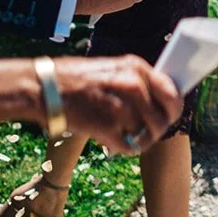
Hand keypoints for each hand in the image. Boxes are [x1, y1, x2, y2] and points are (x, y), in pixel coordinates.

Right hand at [53, 55, 183, 152]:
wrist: (45, 87)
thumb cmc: (77, 79)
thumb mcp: (113, 69)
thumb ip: (135, 81)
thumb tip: (157, 99)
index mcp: (137, 68)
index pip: (172, 92)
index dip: (172, 109)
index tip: (167, 116)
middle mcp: (134, 85)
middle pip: (164, 117)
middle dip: (160, 128)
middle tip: (148, 134)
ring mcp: (122, 106)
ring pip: (148, 134)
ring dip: (140, 140)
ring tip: (128, 139)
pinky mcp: (107, 126)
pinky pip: (128, 146)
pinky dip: (123, 148)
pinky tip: (112, 143)